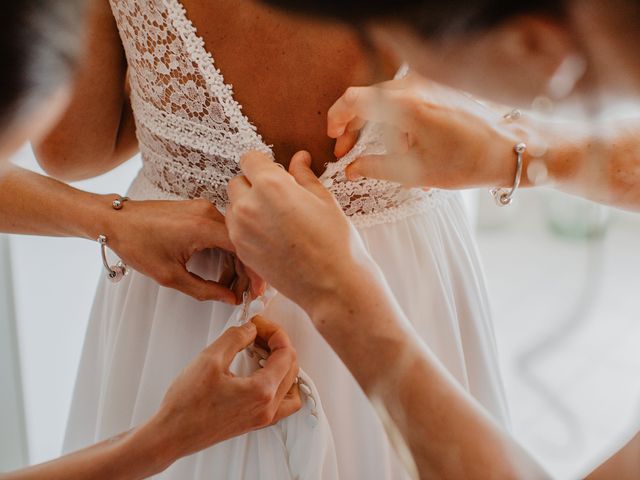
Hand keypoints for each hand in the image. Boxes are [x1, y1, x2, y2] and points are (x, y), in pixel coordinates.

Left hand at [104, 199, 264, 303]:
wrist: (114, 220)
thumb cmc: (136, 243)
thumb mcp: (170, 276)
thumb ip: (204, 290)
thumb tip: (229, 298)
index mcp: (203, 226)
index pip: (243, 248)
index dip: (254, 272)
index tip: (255, 291)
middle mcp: (207, 212)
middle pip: (241, 243)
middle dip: (247, 270)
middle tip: (247, 293)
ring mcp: (203, 208)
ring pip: (233, 238)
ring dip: (237, 262)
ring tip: (233, 286)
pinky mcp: (198, 210)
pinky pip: (222, 231)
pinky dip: (226, 251)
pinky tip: (223, 270)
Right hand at [153, 316, 300, 460]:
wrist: (172, 435)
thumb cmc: (186, 405)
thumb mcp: (210, 358)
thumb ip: (236, 337)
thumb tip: (250, 329)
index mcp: (262, 392)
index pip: (286, 353)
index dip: (274, 332)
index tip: (258, 325)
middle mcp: (268, 408)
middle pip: (291, 367)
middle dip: (277, 344)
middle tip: (257, 333)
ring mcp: (263, 418)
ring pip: (290, 385)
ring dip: (281, 364)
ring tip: (262, 351)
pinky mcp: (254, 422)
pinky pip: (282, 402)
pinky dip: (279, 384)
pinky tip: (261, 373)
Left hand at [226, 151, 378, 316]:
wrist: (333, 285)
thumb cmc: (335, 243)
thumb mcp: (324, 200)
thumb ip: (304, 176)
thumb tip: (299, 159)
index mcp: (270, 185)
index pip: (249, 159)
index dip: (263, 164)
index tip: (275, 172)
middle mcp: (249, 206)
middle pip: (237, 182)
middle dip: (253, 185)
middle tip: (278, 197)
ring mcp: (241, 231)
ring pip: (233, 207)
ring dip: (247, 206)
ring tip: (274, 218)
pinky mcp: (242, 251)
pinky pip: (235, 229)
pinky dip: (247, 228)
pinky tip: (271, 236)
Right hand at [327, 72, 521, 188]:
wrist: (511, 147)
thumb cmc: (468, 160)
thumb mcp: (415, 172)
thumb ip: (375, 167)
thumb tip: (351, 168)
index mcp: (404, 104)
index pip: (353, 100)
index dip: (336, 118)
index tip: (333, 137)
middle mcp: (413, 86)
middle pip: (367, 100)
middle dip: (354, 127)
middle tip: (347, 152)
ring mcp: (426, 84)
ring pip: (384, 102)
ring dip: (377, 128)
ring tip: (385, 158)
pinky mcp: (436, 87)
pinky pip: (404, 101)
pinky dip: (395, 122)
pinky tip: (404, 148)